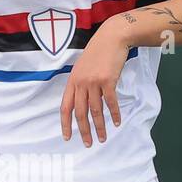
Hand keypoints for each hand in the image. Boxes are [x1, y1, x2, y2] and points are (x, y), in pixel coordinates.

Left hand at [59, 18, 129, 145]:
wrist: (112, 37)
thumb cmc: (99, 52)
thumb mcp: (83, 67)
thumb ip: (81, 84)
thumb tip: (83, 102)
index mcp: (72, 81)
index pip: (65, 107)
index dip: (65, 124)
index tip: (67, 137)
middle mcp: (81, 83)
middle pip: (80, 112)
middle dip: (84, 130)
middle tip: (88, 144)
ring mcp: (94, 82)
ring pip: (96, 110)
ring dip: (100, 126)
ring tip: (103, 138)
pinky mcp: (108, 80)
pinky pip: (111, 102)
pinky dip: (114, 113)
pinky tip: (117, 122)